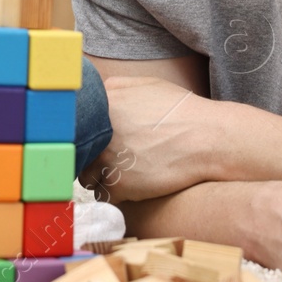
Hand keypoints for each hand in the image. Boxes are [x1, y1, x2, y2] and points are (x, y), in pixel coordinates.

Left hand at [77, 75, 211, 202]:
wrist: (206, 138)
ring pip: (87, 177)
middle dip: (91, 157)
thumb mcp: (147, 84)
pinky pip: (105, 196)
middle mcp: (98, 131)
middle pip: (79, 152)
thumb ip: (116, 87)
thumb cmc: (181, 111)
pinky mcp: (119, 185)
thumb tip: (99, 92)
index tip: (93, 141)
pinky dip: (117, 195)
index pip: (75, 124)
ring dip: (100, 178)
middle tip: (111, 158)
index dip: (84, 135)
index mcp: (102, 104)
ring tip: (124, 172)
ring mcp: (106, 159)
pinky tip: (133, 186)